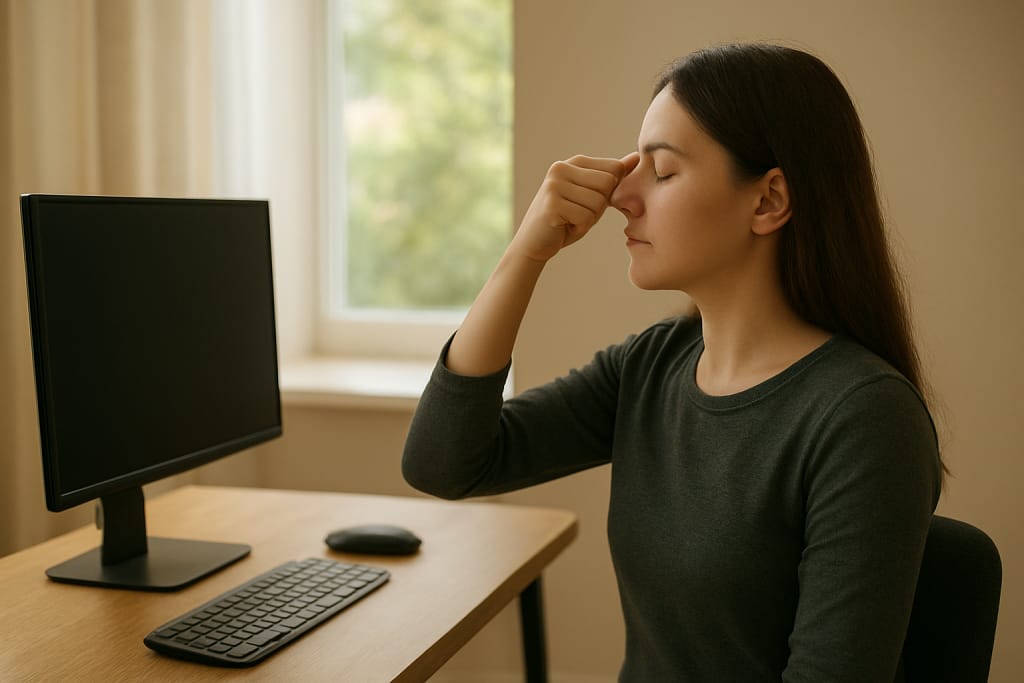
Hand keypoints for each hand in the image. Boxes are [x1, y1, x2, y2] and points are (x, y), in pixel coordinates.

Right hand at [511, 155, 627, 262]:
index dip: (609, 192)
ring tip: (570, 220)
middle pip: (608, 183)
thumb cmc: (566, 219)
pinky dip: (580, 228)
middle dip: (600, 206)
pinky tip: (564, 227)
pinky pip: (586, 217)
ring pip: (598, 202)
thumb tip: (636, 158)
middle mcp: (561, 168)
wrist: (534, 243)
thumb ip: (612, 177)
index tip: (588, 202)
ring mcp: (554, 185)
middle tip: (578, 213)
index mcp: (573, 162)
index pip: (614, 169)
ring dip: (589, 218)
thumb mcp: (592, 195)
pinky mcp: (552, 205)